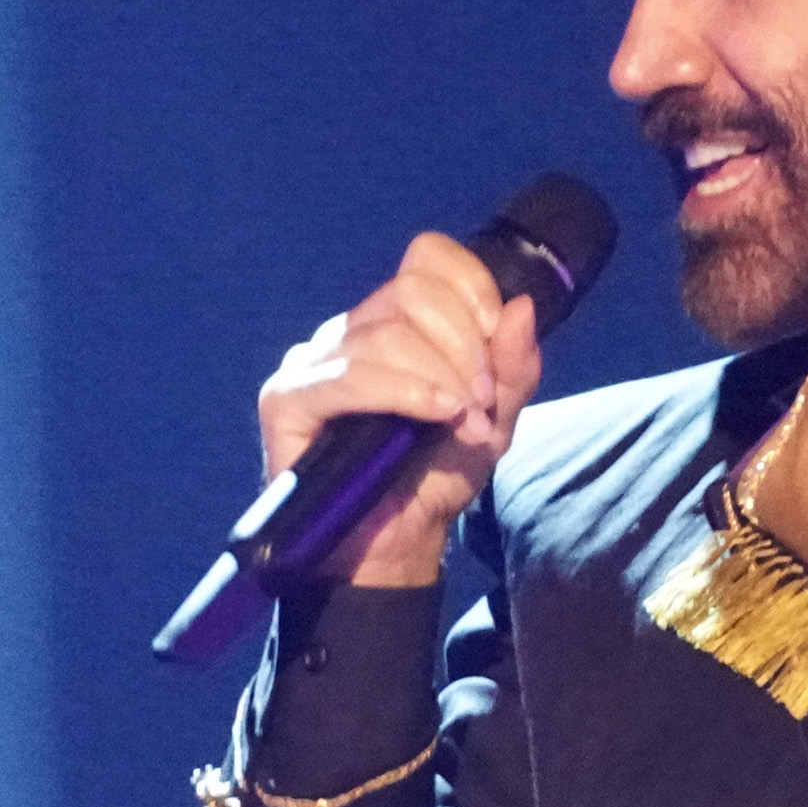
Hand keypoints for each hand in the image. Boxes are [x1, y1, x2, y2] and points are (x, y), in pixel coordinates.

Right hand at [255, 229, 546, 587]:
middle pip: (413, 291)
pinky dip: (404, 391)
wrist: (396, 547)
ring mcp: (313, 361)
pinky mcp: (286, 399)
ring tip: (462, 422)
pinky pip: (349, 376)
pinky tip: (435, 414)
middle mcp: (349, 330)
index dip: (472, 289)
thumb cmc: (436, 479)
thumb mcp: (494, 421)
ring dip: (441, 377)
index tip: (497, 340)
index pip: (427, 259)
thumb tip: (521, 306)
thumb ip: (513, 368)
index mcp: (394, 321)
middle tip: (480, 402)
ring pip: (387, 334)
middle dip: (464, 344)